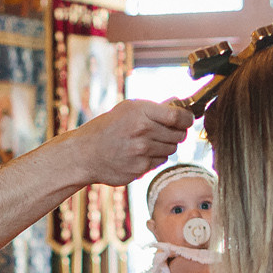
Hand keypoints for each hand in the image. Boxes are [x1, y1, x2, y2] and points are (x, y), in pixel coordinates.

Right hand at [74, 100, 191, 186]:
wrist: (85, 154)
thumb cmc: (107, 128)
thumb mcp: (128, 109)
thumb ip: (155, 108)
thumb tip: (180, 103)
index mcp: (140, 112)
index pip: (178, 117)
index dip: (187, 119)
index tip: (187, 120)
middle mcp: (143, 131)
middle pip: (179, 135)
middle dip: (176, 133)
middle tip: (165, 132)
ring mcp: (142, 152)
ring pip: (171, 150)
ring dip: (165, 146)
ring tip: (147, 143)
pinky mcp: (140, 168)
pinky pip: (159, 162)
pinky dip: (154, 158)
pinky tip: (139, 154)